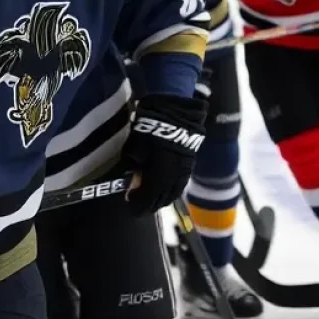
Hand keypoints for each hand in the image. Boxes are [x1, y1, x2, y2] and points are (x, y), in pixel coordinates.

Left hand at [123, 93, 207, 215]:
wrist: (175, 113)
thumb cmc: (148, 130)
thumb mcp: (134, 149)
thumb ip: (132, 169)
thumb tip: (131, 182)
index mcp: (158, 179)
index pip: (146, 201)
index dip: (136, 205)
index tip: (128, 202)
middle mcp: (173, 181)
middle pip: (160, 201)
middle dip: (148, 204)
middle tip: (138, 203)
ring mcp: (184, 174)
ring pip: (172, 195)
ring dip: (161, 198)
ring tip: (151, 197)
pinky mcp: (190, 166)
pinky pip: (179, 186)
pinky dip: (170, 190)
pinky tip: (164, 188)